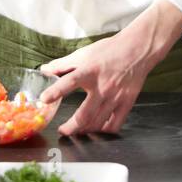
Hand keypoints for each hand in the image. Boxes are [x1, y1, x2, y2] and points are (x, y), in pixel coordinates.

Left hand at [38, 0, 181, 135]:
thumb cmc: (110, 50)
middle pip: (84, 114)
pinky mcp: (126, 102)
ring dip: (84, 131)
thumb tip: (44, 70)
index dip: (56, 91)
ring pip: (97, 123)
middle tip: (63, 130)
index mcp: (89, 71)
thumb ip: (63, 64)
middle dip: (71, 127)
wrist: (137, 49)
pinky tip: (97, 130)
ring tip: (77, 131)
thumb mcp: (83, 54)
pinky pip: (114, 124)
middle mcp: (102, 86)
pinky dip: (104, 131)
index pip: (69, 82)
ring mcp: (115, 97)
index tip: (44, 99)